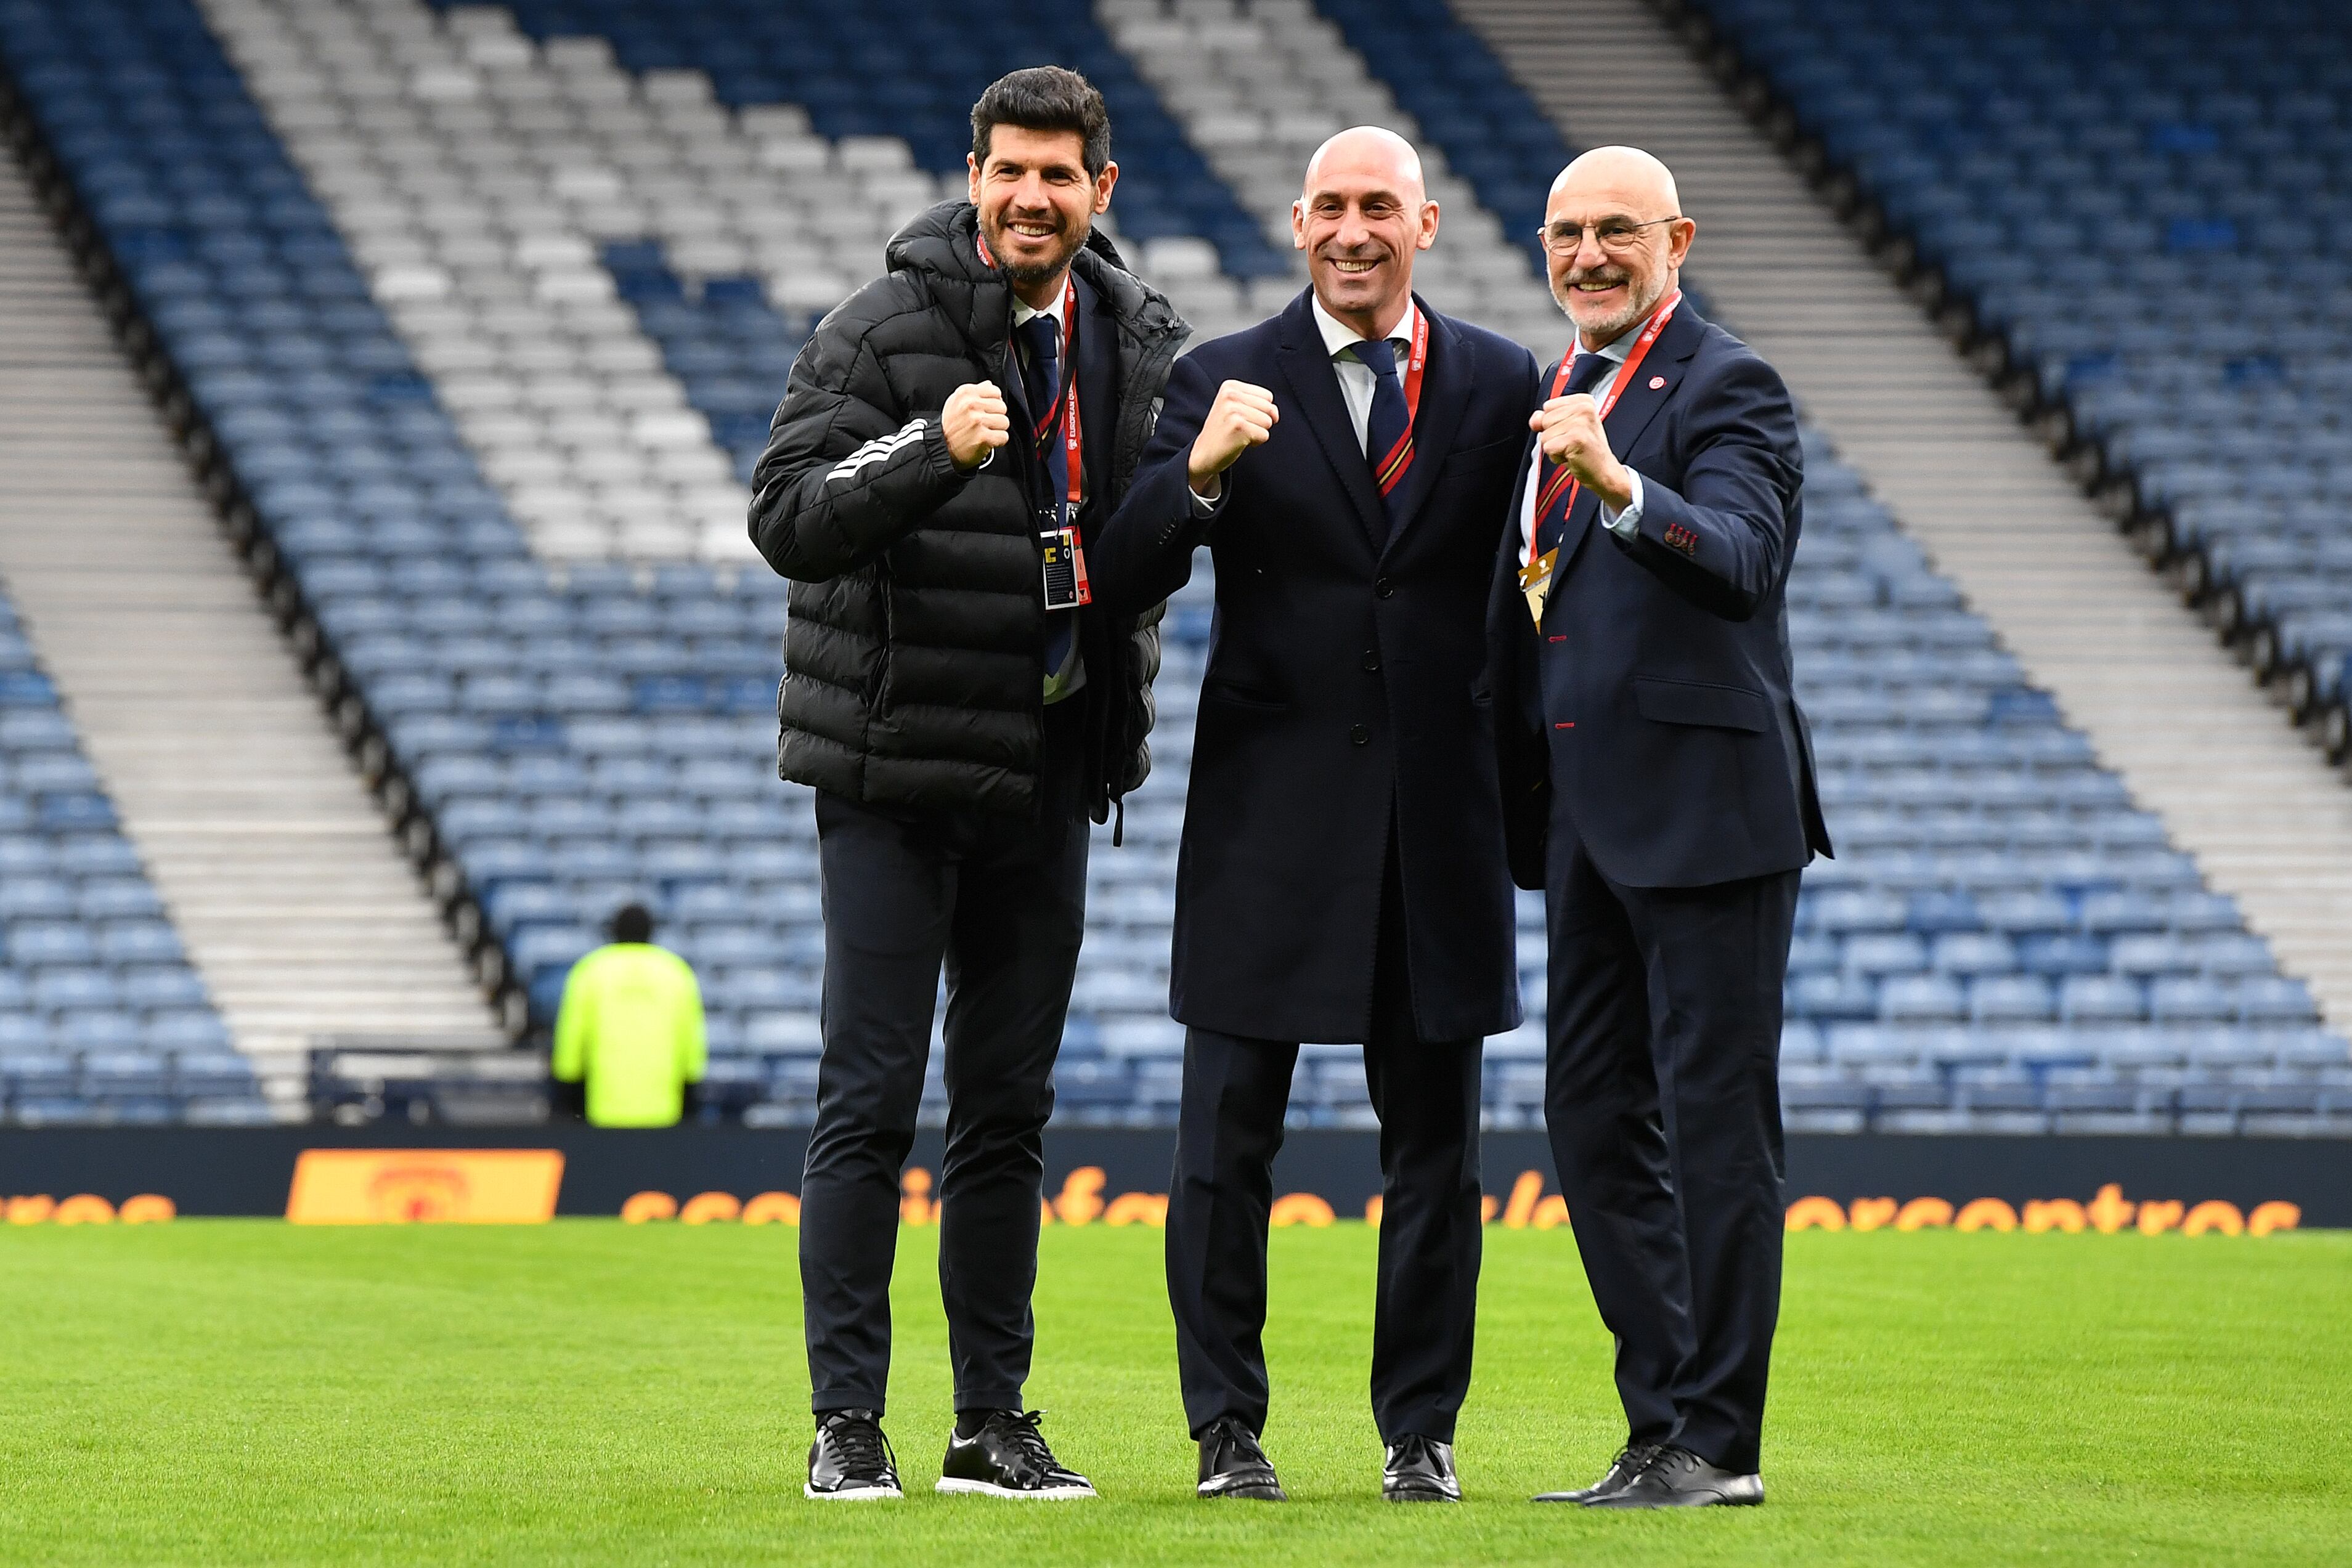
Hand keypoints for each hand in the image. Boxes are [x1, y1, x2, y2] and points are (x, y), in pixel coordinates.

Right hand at [942, 382, 1009, 470]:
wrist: (941, 447)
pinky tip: (987, 440)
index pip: (995, 392)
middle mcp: (971, 405)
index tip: (985, 410)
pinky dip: (997, 441)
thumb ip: (974, 392)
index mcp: (966, 393)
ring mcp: (977, 421)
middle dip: (995, 416)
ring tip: (984, 432)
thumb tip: (989, 384)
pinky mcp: (983, 437)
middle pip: (1002, 407)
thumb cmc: (950, 425)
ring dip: (997, 429)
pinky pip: (1003, 436)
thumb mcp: (956, 401)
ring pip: (1004, 422)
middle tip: (983, 424)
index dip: (993, 403)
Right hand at [1187, 380, 1278, 494]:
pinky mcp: (1238, 427)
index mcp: (1230, 386)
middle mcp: (1231, 395)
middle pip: (1270, 408)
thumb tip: (1275, 413)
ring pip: (1268, 422)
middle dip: (1260, 422)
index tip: (1242, 418)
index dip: (1260, 411)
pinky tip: (1239, 442)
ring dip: (1257, 432)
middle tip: (1240, 428)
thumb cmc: (1223, 431)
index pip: (1267, 396)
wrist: (1203, 454)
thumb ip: (1255, 402)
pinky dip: (1255, 442)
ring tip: (1239, 434)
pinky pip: (1264, 435)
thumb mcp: (1234, 406)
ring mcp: (1234, 410)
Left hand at [1529, 394, 1633, 509]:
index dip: (1554, 423)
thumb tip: (1534, 419)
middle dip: (1553, 436)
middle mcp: (1584, 408)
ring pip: (1545, 435)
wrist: (1603, 471)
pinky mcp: (1575, 438)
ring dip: (1555, 447)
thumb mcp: (1567, 428)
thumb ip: (1548, 418)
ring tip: (1572, 449)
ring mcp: (1581, 423)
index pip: (1548, 406)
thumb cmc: (1587, 450)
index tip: (1571, 431)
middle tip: (1572, 442)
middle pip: (1545, 420)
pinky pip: (1548, 447)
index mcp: (1584, 401)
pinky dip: (1556, 457)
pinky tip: (1571, 456)